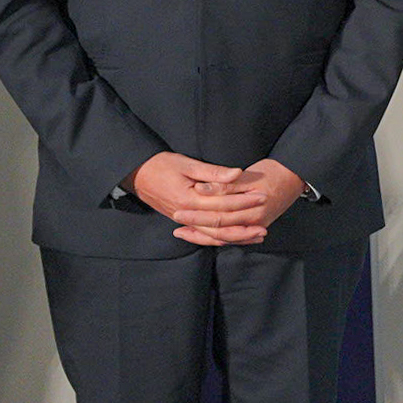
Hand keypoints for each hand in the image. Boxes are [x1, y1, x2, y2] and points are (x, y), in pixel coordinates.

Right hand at [132, 152, 268, 247]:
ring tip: (256, 236)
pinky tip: (235, 238)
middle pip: (220, 227)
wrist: (136, 173)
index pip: (223, 204)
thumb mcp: (187, 164)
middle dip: (244, 226)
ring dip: (235, 237)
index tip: (263, 196)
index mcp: (189, 199)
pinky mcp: (183, 221)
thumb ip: (213, 173)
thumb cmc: (161, 164)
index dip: (244, 201)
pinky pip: (203, 235)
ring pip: (213, 235)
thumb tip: (237, 174)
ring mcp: (184, 220)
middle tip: (266, 225)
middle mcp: (186, 214)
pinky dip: (219, 238)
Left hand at [182, 158, 306, 246]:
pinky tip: (205, 235)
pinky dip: (218, 237)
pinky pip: (234, 237)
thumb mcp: (248, 176)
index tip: (178, 211)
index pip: (217, 216)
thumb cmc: (272, 173)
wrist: (296, 177)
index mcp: (250, 210)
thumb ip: (224, 185)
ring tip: (184, 233)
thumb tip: (201, 190)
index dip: (196, 215)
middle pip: (219, 230)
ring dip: (204, 236)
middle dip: (195, 228)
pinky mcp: (256, 226)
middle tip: (176, 224)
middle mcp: (253, 223)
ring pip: (225, 237)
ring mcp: (255, 226)